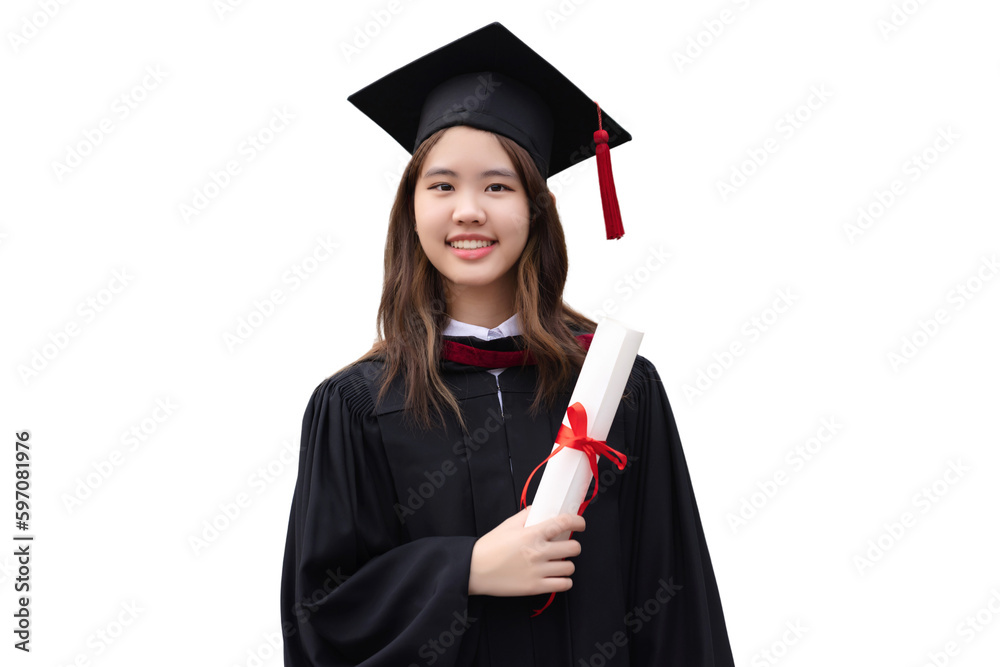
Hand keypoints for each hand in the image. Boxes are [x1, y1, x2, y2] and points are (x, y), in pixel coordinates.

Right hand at [468, 507, 584, 596]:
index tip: (580, 523)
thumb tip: (539, 509)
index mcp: (532, 534)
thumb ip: (526, 516)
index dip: (578, 521)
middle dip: (573, 545)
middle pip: (574, 548)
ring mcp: (538, 571)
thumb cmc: (490, 547)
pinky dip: (564, 581)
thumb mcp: (507, 525)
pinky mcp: (535, 587)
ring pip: (570, 567)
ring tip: (558, 562)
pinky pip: (563, 585)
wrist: (474, 569)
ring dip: (567, 564)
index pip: (564, 523)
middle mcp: (538, 552)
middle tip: (565, 546)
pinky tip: (557, 576)